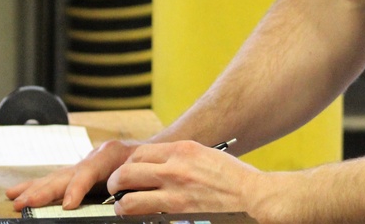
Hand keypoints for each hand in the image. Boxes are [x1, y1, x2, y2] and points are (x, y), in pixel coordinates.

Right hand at [6, 139, 140, 210]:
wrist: (153, 151)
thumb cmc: (151, 165)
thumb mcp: (147, 173)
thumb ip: (135, 188)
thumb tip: (124, 204)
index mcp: (111, 154)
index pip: (89, 171)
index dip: (77, 188)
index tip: (67, 205)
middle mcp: (92, 157)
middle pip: (65, 174)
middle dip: (43, 191)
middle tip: (24, 204)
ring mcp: (82, 164)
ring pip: (54, 177)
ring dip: (33, 190)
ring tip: (14, 200)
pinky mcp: (77, 173)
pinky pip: (54, 180)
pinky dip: (34, 187)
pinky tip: (16, 194)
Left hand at [108, 140, 262, 215]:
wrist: (249, 193)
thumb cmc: (229, 174)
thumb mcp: (202, 153)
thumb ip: (176, 156)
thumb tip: (154, 162)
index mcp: (181, 149)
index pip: (139, 153)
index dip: (127, 163)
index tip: (126, 170)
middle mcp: (174, 168)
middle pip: (127, 173)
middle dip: (115, 182)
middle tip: (115, 188)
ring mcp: (175, 192)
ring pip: (130, 199)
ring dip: (121, 204)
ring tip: (123, 205)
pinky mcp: (179, 212)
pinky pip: (148, 214)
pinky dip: (139, 215)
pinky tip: (141, 214)